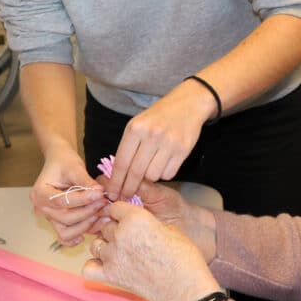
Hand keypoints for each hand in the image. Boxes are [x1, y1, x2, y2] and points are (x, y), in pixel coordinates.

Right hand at [30, 142, 106, 246]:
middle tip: (104, 202)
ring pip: (66, 232)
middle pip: (65, 218)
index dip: (82, 200)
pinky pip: (66, 236)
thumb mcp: (75, 167)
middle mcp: (41, 208)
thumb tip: (99, 192)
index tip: (99, 194)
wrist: (60, 163)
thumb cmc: (65, 162)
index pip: (61, 201)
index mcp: (40, 193)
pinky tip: (92, 227)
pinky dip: (79, 234)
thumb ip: (86, 181)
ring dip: (85, 225)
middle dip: (87, 211)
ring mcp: (49, 217)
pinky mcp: (58, 222)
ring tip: (101, 213)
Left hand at [82, 201, 221, 300]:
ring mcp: (113, 256)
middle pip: (106, 226)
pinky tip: (106, 266)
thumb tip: (137, 223)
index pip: (115, 207)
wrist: (184, 286)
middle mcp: (120, 234)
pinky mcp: (110, 276)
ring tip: (120, 253)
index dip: (122, 213)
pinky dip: (94, 267)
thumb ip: (146, 222)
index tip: (127, 219)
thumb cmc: (183, 256)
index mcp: (135, 218)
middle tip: (131, 240)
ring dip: (105, 247)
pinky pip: (88, 268)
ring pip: (96, 245)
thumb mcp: (168, 227)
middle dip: (116, 231)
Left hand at [108, 83, 214, 200]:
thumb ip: (128, 147)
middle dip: (128, 188)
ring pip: (153, 176)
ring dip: (149, 177)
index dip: (116, 182)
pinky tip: (164, 162)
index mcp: (136, 128)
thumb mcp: (138, 124)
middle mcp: (152, 135)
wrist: (187, 104)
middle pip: (135, 173)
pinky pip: (169, 174)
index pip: (121, 162)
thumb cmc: (158, 116)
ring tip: (151, 167)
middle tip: (125, 196)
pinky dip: (164, 173)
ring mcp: (169, 143)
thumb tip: (118, 176)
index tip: (112, 194)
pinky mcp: (183, 150)